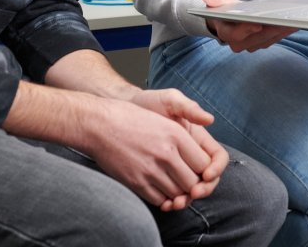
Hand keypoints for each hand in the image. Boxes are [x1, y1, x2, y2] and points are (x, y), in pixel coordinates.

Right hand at [83, 96, 222, 210]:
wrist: (98, 124)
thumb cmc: (132, 116)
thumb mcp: (164, 109)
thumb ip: (189, 119)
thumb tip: (209, 124)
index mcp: (176, 134)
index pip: (204, 163)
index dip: (205, 170)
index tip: (198, 168)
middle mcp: (166, 153)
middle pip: (193, 182)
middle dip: (194, 184)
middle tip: (188, 180)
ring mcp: (150, 170)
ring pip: (177, 194)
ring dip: (179, 193)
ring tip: (175, 184)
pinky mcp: (136, 182)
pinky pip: (159, 200)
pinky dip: (164, 199)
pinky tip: (161, 189)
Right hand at [202, 0, 296, 52]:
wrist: (228, 16)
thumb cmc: (224, 7)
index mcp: (226, 33)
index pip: (236, 35)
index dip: (247, 30)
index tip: (258, 23)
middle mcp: (239, 43)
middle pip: (258, 38)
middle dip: (272, 29)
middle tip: (285, 19)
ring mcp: (252, 45)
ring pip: (270, 39)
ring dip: (282, 30)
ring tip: (294, 18)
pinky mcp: (263, 43)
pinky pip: (276, 37)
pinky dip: (285, 30)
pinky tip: (294, 21)